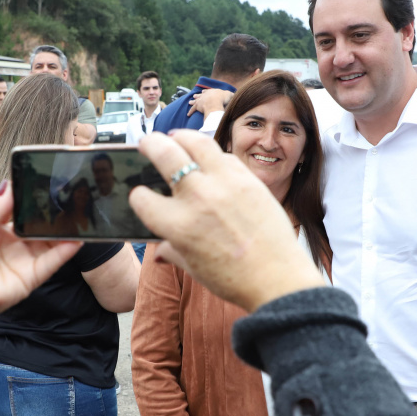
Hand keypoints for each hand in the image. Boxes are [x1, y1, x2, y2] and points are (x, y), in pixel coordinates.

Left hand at [0, 182, 81, 343]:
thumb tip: (10, 184)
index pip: (18, 208)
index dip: (30, 196)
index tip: (45, 180)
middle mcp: (11, 242)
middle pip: (37, 223)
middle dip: (51, 210)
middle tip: (67, 193)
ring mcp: (22, 260)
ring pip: (49, 241)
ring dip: (63, 228)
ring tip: (78, 212)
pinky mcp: (31, 277)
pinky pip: (52, 262)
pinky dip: (66, 250)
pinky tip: (76, 237)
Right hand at [129, 131, 324, 311]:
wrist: (278, 278)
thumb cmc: (234, 279)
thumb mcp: (193, 267)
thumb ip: (171, 251)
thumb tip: (158, 251)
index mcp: (178, 226)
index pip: (142, 198)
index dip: (138, 197)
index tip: (142, 196)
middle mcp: (198, 198)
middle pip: (163, 153)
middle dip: (149, 144)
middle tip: (147, 142)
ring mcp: (224, 184)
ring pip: (195, 141)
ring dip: (180, 136)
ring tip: (175, 138)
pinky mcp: (248, 179)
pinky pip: (224, 155)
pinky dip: (212, 154)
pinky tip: (208, 159)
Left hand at [186, 88, 231, 116]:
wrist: (215, 101)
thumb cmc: (223, 98)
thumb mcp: (229, 95)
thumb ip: (231, 95)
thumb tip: (234, 95)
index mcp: (212, 91)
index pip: (208, 91)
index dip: (206, 92)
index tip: (203, 92)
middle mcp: (205, 94)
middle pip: (200, 95)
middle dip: (198, 95)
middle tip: (194, 95)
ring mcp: (201, 100)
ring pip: (195, 100)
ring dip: (192, 101)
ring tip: (190, 102)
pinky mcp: (198, 106)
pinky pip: (193, 109)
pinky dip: (190, 111)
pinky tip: (188, 114)